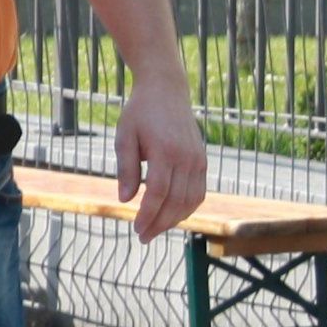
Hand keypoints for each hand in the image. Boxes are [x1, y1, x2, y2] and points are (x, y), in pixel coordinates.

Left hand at [115, 77, 207, 242]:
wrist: (166, 90)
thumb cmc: (140, 113)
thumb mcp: (125, 137)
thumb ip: (126, 168)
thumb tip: (125, 199)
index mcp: (165, 151)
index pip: (157, 193)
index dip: (148, 215)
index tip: (136, 230)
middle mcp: (186, 158)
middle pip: (176, 201)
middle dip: (159, 223)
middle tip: (143, 237)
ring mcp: (198, 160)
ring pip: (191, 201)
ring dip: (174, 220)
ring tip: (155, 229)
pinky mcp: (202, 160)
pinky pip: (199, 192)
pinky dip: (187, 208)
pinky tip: (172, 215)